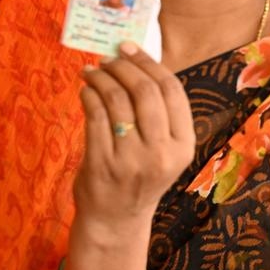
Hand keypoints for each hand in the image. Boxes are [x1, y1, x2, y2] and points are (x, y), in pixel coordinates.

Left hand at [74, 41, 195, 227]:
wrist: (116, 220)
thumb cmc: (140, 177)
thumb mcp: (164, 150)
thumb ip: (159, 114)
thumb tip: (138, 62)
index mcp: (183, 145)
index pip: (172, 91)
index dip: (149, 64)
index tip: (131, 48)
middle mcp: (161, 152)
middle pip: (145, 92)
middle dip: (124, 67)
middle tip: (110, 57)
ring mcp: (131, 160)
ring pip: (117, 101)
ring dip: (102, 78)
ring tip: (93, 71)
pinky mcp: (102, 164)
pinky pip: (95, 117)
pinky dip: (89, 96)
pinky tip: (86, 90)